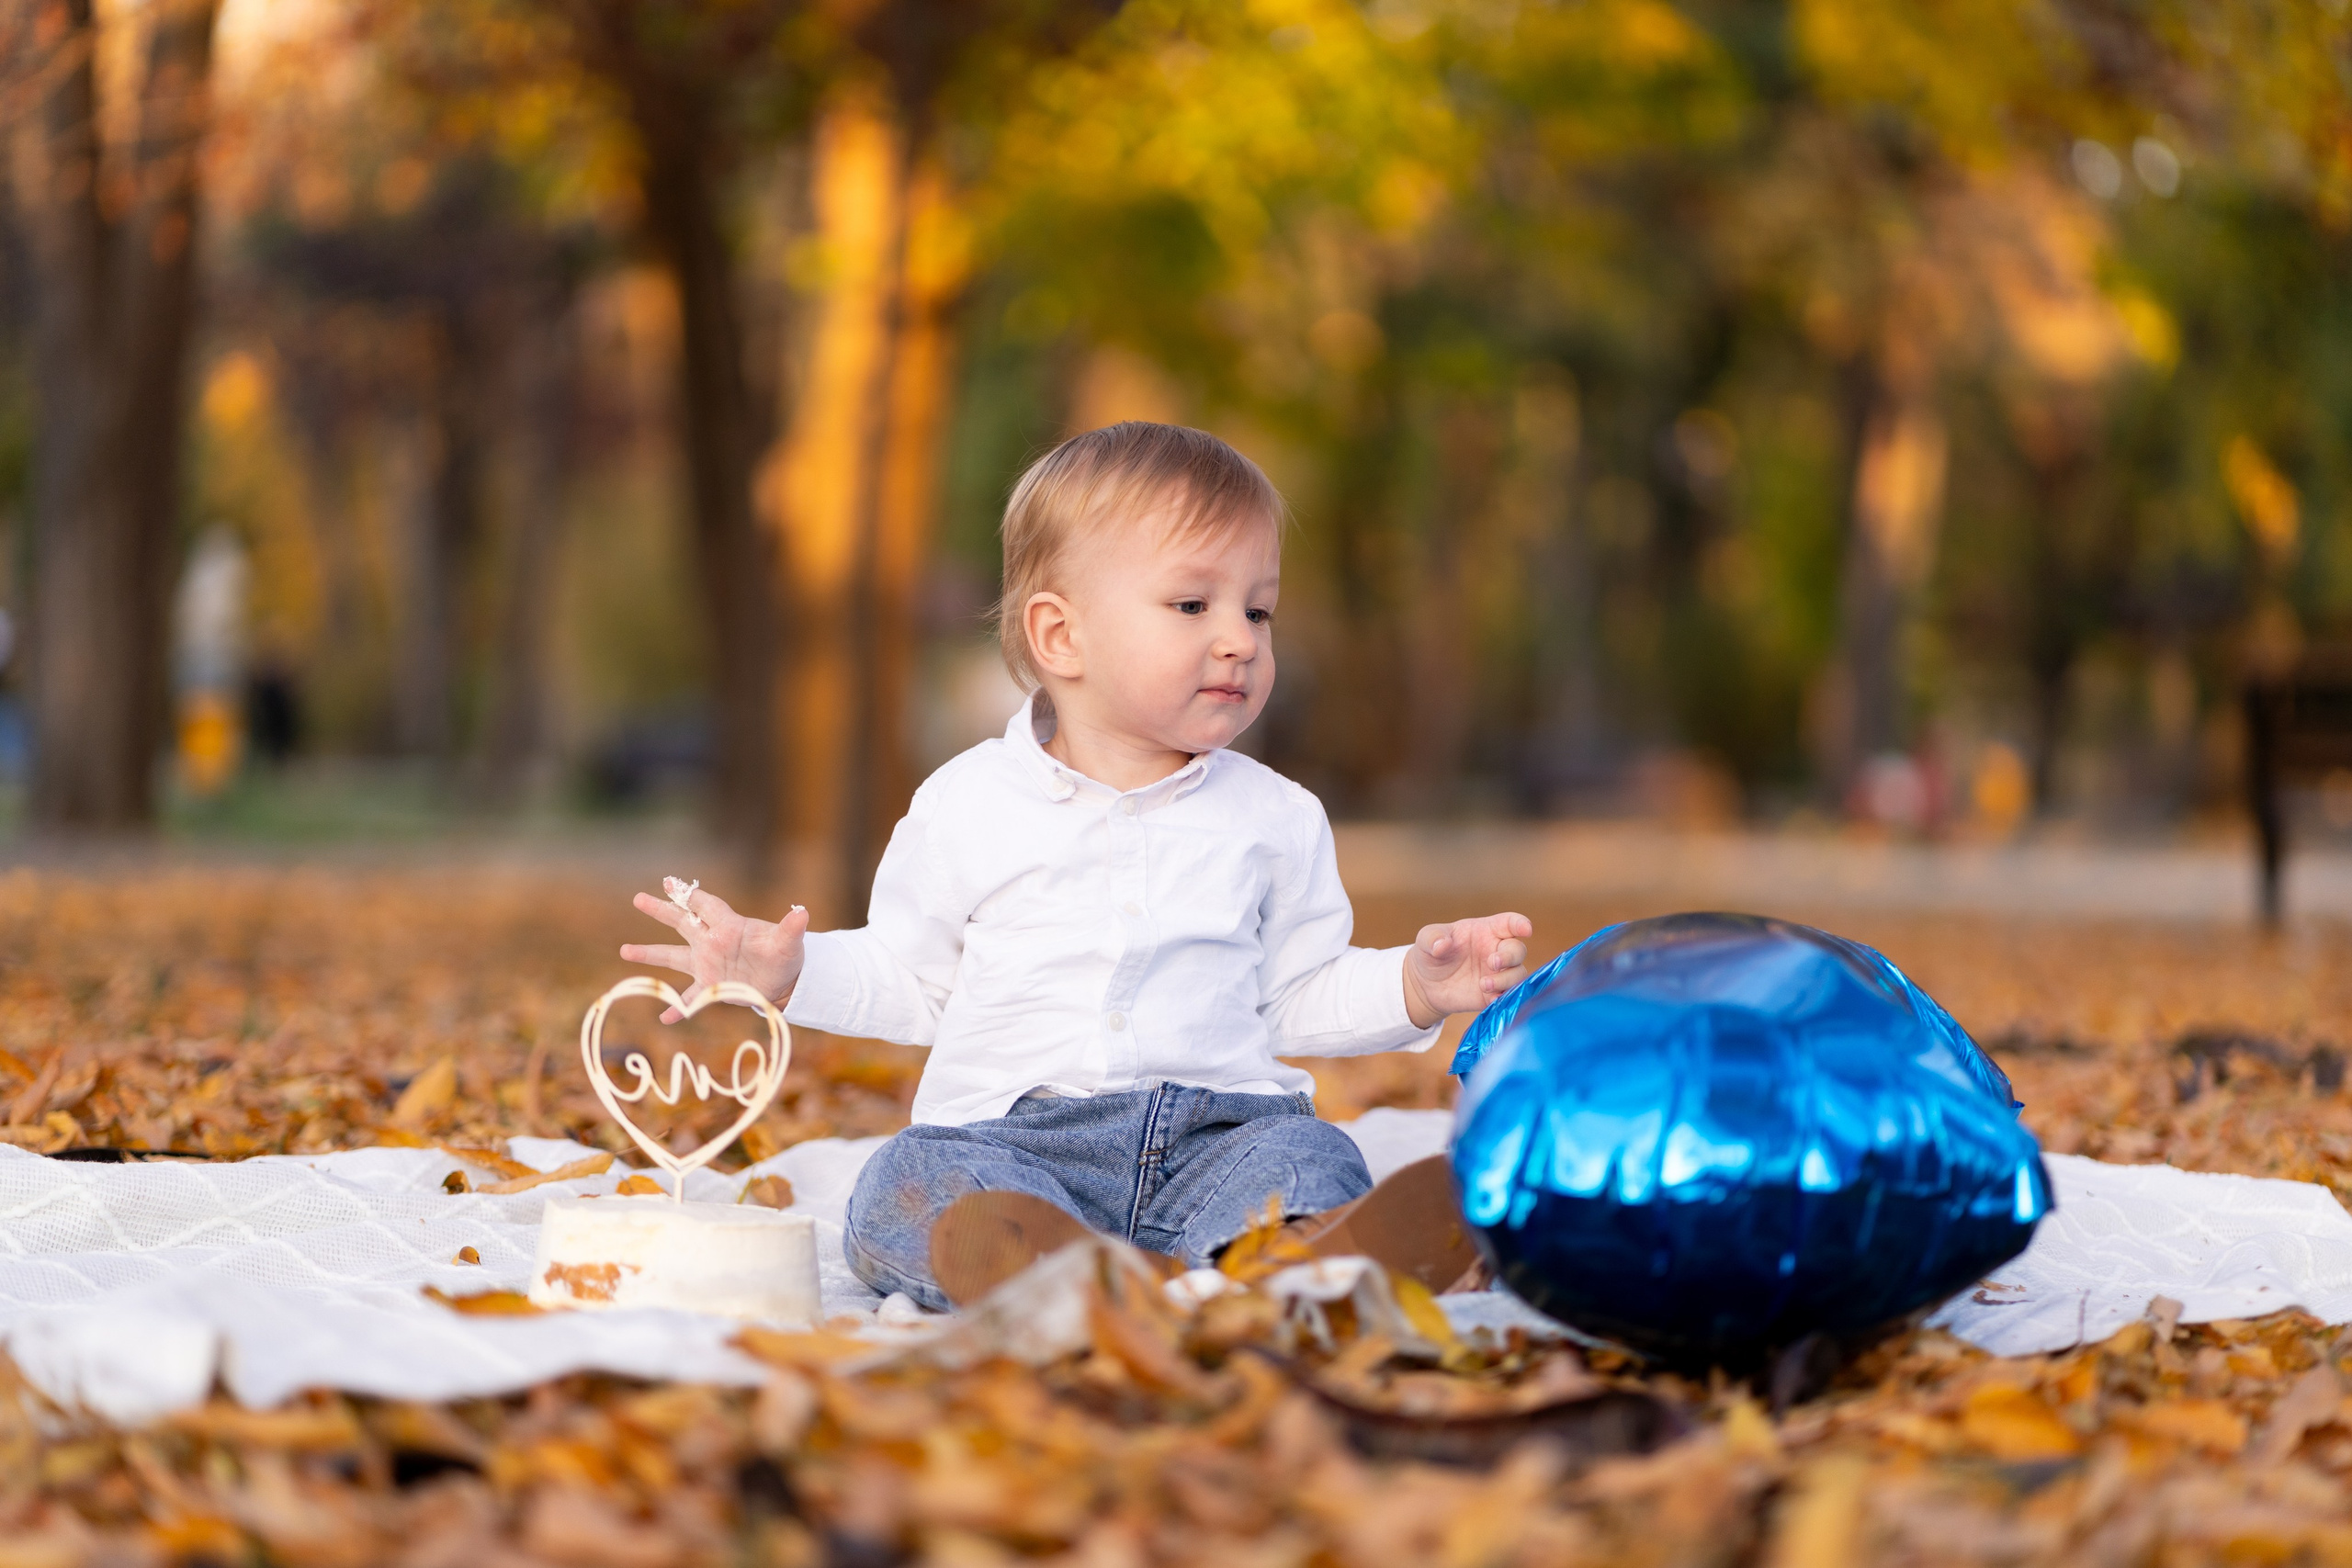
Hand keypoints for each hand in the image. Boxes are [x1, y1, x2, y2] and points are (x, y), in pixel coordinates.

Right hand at [619, 885, 809, 1021]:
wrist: (785, 981)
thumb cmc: (786, 956)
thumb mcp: (789, 943)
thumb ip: (791, 929)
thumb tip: (803, 913)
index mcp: (729, 926)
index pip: (706, 906)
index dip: (690, 895)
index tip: (670, 883)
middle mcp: (712, 941)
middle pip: (682, 922)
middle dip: (661, 910)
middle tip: (639, 898)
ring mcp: (707, 963)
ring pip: (673, 956)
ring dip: (650, 954)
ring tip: (625, 951)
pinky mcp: (710, 986)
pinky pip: (688, 997)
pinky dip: (677, 1007)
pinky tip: (664, 1017)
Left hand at [1401, 912, 1532, 1029]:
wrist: (1426, 984)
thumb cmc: (1431, 953)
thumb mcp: (1426, 940)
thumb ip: (1433, 938)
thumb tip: (1442, 945)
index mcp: (1485, 931)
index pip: (1509, 923)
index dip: (1520, 924)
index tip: (1525, 929)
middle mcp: (1496, 950)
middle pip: (1518, 951)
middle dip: (1510, 957)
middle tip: (1493, 963)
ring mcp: (1497, 974)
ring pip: (1518, 974)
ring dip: (1506, 980)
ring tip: (1484, 985)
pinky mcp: (1494, 994)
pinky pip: (1508, 996)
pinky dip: (1503, 997)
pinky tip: (1490, 999)